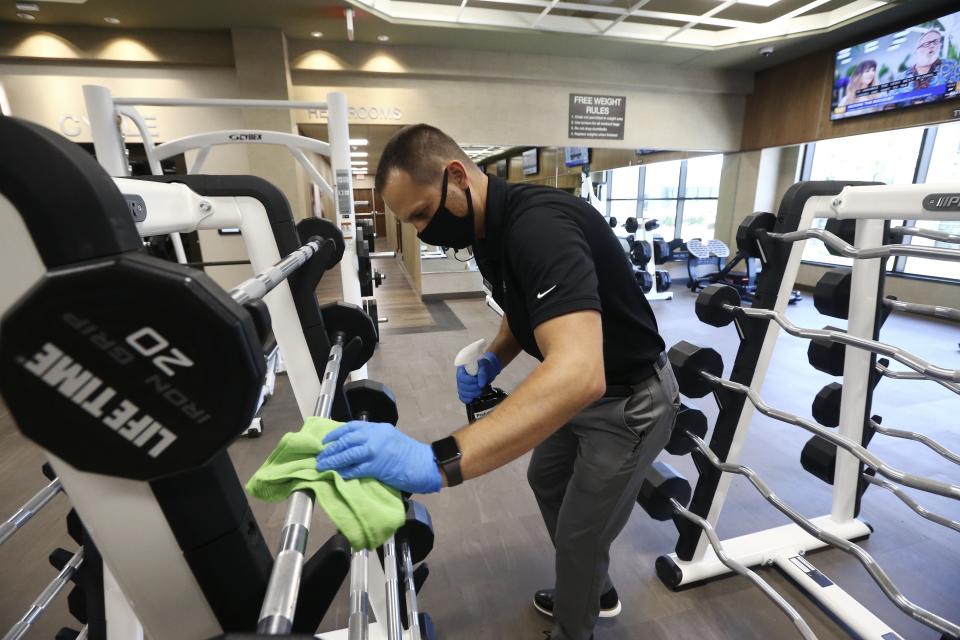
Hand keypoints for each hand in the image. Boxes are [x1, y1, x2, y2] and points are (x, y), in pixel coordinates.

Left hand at [315, 421, 442, 493]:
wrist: (426, 463)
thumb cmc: (409, 454)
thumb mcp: (390, 438)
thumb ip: (374, 439)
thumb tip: (354, 447)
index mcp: (378, 428)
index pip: (351, 427)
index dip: (336, 434)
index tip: (326, 440)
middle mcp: (375, 436)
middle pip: (346, 440)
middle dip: (331, 449)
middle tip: (320, 456)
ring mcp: (375, 451)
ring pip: (348, 454)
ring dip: (333, 461)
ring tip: (323, 466)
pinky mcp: (377, 466)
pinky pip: (356, 469)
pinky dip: (345, 472)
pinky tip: (338, 475)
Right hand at [456, 351, 502, 403]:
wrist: (487, 370)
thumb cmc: (484, 366)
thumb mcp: (484, 366)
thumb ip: (482, 374)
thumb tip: (481, 385)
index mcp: (462, 369)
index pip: (461, 377)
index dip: (470, 381)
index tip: (478, 380)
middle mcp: (460, 377)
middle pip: (462, 386)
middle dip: (473, 388)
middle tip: (482, 386)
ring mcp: (461, 385)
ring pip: (462, 393)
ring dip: (473, 394)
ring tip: (481, 391)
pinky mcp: (464, 391)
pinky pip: (462, 398)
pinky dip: (468, 400)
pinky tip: (474, 398)